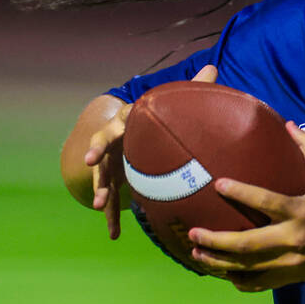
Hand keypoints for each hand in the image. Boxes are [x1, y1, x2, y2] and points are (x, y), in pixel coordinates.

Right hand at [85, 64, 217, 239]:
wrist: (143, 129)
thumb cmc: (161, 116)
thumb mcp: (173, 103)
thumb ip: (192, 88)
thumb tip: (212, 68)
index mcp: (128, 121)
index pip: (114, 126)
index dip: (106, 138)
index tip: (97, 152)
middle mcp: (116, 140)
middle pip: (102, 149)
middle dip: (96, 161)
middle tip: (92, 171)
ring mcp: (113, 162)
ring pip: (103, 178)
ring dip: (102, 193)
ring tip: (101, 207)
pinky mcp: (116, 180)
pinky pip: (111, 200)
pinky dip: (112, 217)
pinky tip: (114, 235)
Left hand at [187, 121, 304, 291]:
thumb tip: (289, 124)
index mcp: (301, 211)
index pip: (267, 201)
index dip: (241, 193)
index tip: (218, 184)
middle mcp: (293, 238)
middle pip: (248, 243)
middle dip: (218, 241)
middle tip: (194, 233)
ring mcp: (290, 262)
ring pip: (249, 267)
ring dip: (220, 263)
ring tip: (196, 254)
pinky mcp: (291, 276)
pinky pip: (261, 283)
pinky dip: (241, 282)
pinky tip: (223, 275)